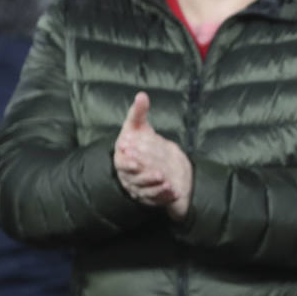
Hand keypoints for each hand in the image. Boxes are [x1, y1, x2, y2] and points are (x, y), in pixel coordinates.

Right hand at [113, 92, 193, 221]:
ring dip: (156, 188)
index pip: (122, 164)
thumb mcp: (139, 127)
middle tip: (158, 174)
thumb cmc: (140, 143)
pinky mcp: (151, 196)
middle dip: (146, 177)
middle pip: (135, 179)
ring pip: (145, 191)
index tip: (136, 162)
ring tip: (166, 183)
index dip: (129, 164)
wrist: (153, 159)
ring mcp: (140, 188)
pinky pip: (156, 200)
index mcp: (124, 160)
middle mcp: (130, 176)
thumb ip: (138, 113)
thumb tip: (142, 95)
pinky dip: (164, 197)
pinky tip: (174, 192)